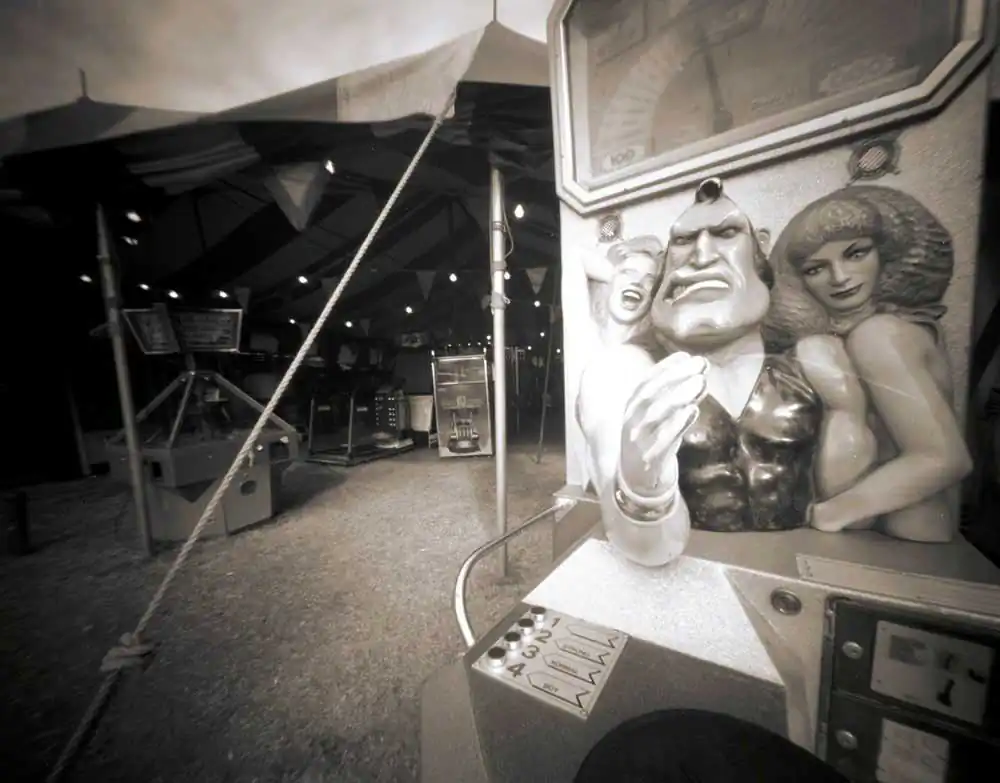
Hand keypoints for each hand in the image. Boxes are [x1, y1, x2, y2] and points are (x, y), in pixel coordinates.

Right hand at [619, 352, 708, 497]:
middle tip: (699, 366)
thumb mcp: (664, 417)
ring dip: (678, 396)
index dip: (665, 367)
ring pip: (655, 414)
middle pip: (649, 394)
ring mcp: (638, 439)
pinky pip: (662, 439)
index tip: (686, 356)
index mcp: (632, 407)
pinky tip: (692, 411)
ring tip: (699, 383)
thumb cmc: (652, 440)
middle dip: (674, 377)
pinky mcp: (649, 458)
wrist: (636, 479)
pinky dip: (676, 424)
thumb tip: (699, 372)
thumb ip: (680, 396)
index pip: (646, 382)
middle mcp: (632, 420)